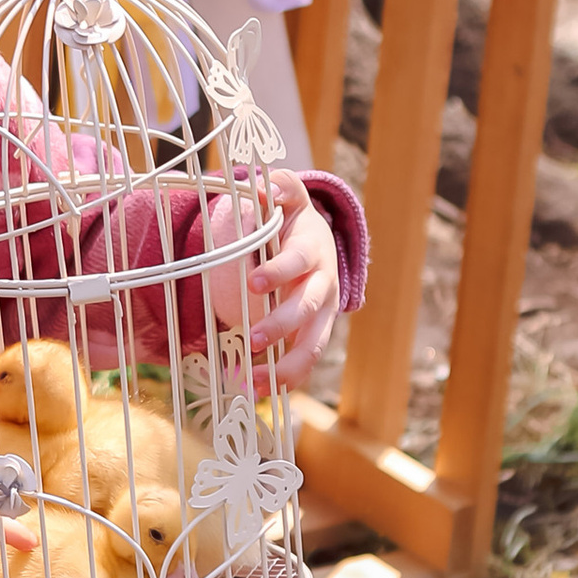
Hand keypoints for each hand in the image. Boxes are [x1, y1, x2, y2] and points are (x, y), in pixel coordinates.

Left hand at [240, 180, 338, 387]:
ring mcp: (323, 314)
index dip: (278, 271)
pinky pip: (305, 360)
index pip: (298, 262)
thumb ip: (281, 188)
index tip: (252, 282)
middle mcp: (324, 285)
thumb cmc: (294, 221)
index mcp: (313, 251)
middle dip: (282, 325)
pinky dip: (286, 379)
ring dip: (287, 365)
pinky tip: (260, 391)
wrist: (319, 242)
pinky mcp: (316, 335)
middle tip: (254, 338)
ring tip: (254, 381)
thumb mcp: (289, 198)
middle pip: (308, 309)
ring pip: (314, 344)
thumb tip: (267, 186)